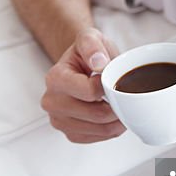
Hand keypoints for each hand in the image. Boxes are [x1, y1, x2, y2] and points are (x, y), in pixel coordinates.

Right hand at [41, 27, 124, 142]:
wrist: (79, 65)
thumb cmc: (86, 53)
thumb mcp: (90, 37)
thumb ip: (93, 45)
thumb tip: (99, 63)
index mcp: (55, 78)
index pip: (90, 93)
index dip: (109, 87)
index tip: (111, 78)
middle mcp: (52, 102)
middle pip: (96, 114)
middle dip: (116, 106)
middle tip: (123, 95)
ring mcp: (59, 120)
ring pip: (100, 129)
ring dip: (116, 120)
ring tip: (120, 104)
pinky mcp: (69, 133)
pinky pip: (97, 138)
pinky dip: (110, 129)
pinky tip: (111, 115)